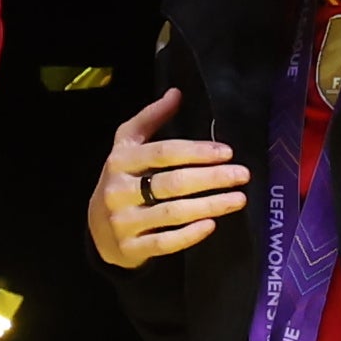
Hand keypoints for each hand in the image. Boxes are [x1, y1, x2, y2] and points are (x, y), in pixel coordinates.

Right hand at [90, 89, 248, 266]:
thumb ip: (150, 119)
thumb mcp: (127, 146)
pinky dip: (189, 235)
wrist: (98, 229)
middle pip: (171, 183)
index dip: (197, 151)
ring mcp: (123, 222)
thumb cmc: (122, 181)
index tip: (227, 152)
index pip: (163, 153)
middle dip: (211, 178)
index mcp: (120, 161)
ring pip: (172, 213)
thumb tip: (177, 93)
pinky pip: (164, 243)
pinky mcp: (130, 248)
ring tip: (238, 200)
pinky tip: (211, 224)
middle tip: (242, 175)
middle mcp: (118, 190)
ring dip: (209, 205)